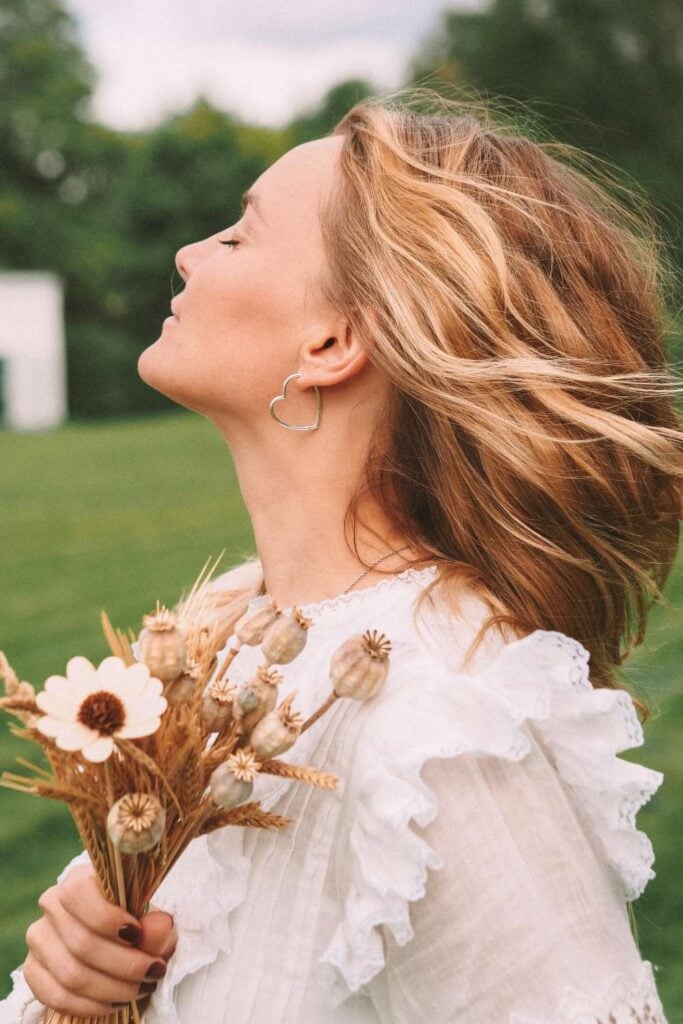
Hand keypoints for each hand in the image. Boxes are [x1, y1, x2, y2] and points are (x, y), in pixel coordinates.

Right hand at [23, 862, 177, 1016]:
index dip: (109, 919)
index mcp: (79, 878)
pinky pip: (57, 996)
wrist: (116, 940)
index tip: (138, 935)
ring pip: (71, 974)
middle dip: (125, 965)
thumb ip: (157, 925)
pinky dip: (91, 1005)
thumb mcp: (153, 921)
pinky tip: (116, 1001)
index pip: (78, 895)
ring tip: (141, 988)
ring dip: (113, 989)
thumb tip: (161, 925)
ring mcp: (39, 937)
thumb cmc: (136, 924)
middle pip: (81, 943)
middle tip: (153, 972)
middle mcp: (52, 904)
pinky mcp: (33, 969)